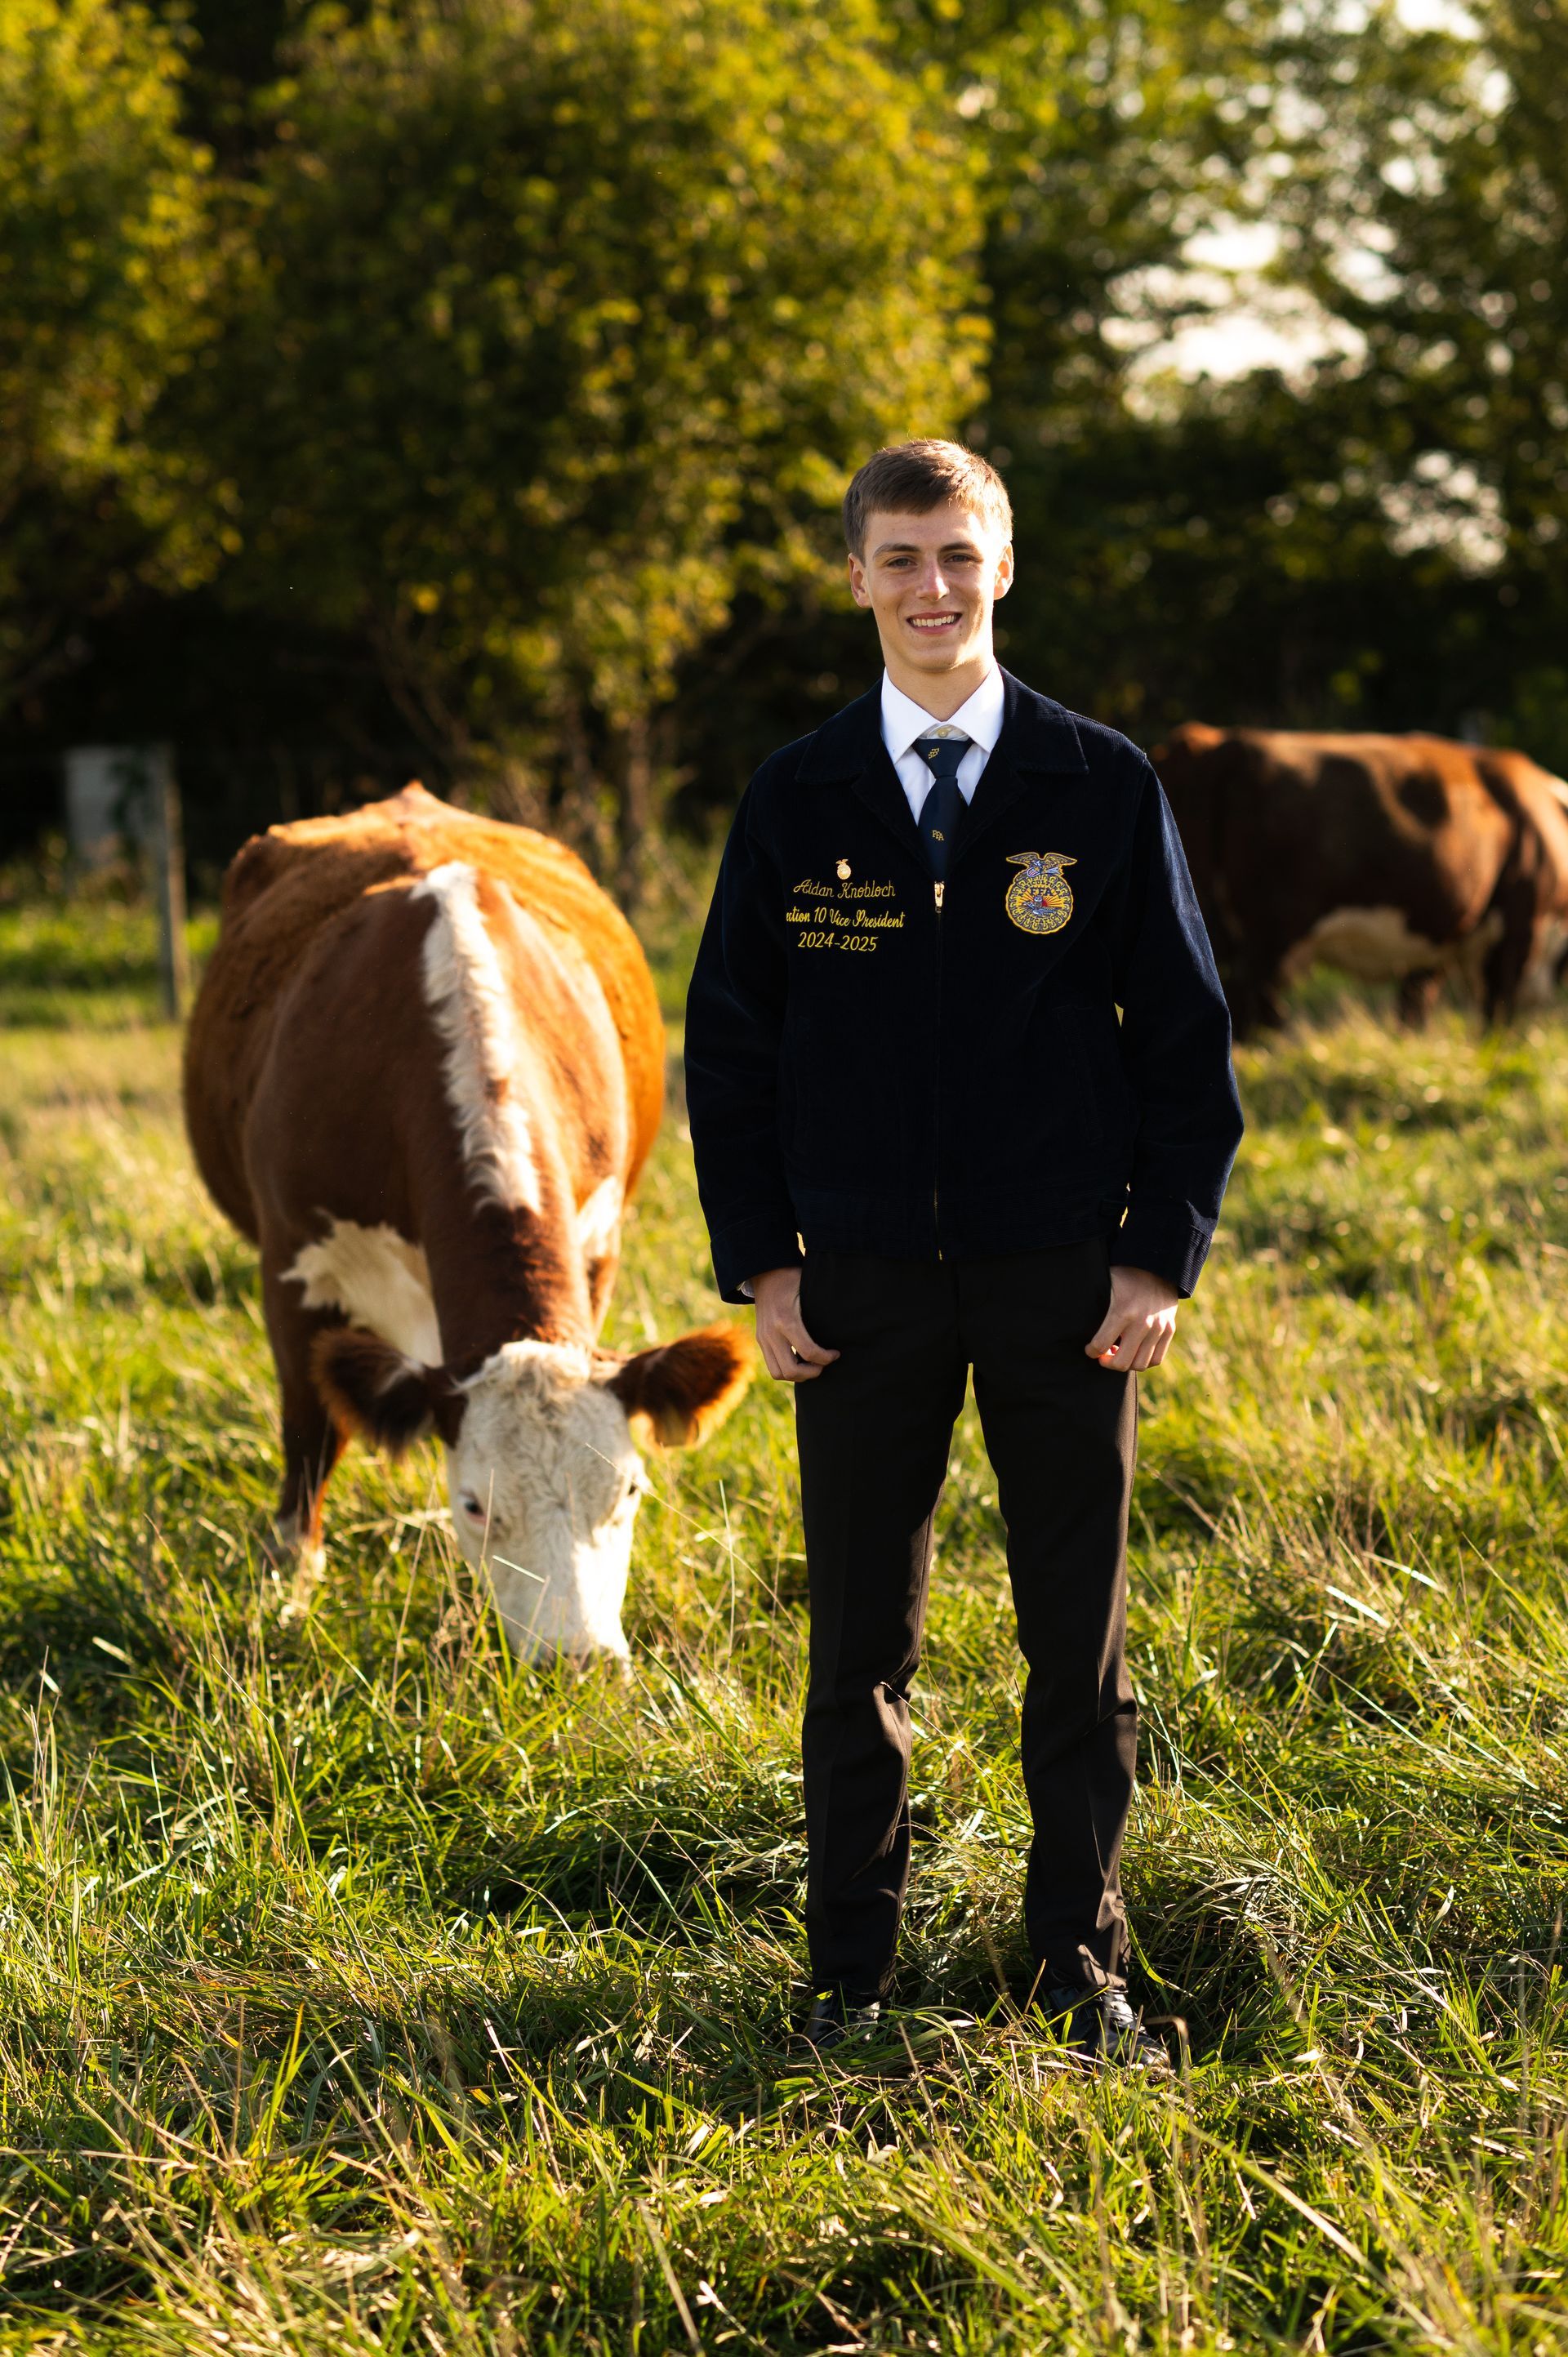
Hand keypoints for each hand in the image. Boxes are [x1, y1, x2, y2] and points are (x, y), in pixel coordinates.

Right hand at [750, 1266, 839, 1382]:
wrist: (764, 1272)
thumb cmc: (792, 1279)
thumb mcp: (809, 1289)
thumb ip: (821, 1311)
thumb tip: (845, 1327)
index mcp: (787, 1320)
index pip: (809, 1352)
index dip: (826, 1358)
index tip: (835, 1354)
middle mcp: (772, 1333)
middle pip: (791, 1370)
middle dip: (811, 1372)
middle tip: (824, 1364)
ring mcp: (763, 1338)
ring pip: (778, 1373)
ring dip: (798, 1375)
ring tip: (812, 1365)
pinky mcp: (760, 1340)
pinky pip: (773, 1366)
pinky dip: (788, 1369)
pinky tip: (801, 1359)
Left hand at [1085, 1264, 1179, 1371]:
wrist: (1157, 1264)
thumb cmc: (1125, 1274)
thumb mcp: (1106, 1284)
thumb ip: (1095, 1306)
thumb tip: (1075, 1323)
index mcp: (1123, 1311)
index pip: (1101, 1345)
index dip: (1091, 1351)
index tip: (1089, 1349)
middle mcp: (1143, 1323)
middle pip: (1122, 1362)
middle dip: (1108, 1362)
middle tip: (1103, 1356)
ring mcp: (1159, 1328)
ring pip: (1140, 1364)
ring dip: (1126, 1363)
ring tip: (1119, 1352)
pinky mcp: (1169, 1329)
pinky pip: (1156, 1358)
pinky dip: (1143, 1360)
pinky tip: (1134, 1351)